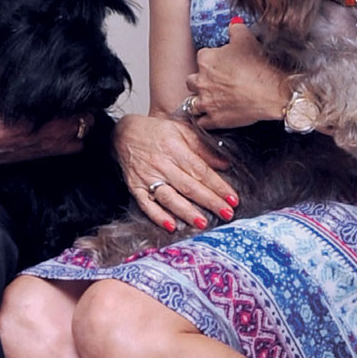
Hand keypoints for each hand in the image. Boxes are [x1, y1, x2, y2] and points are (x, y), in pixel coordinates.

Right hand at [112, 112, 239, 230]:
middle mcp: (162, 164)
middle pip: (189, 186)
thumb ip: (203, 148)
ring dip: (187, 212)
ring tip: (203, 223)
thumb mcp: (181, 131)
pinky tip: (171, 226)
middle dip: (210, 201)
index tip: (233, 198)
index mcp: (175, 148)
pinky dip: (158, 216)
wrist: (123, 133)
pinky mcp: (136, 187)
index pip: (200, 170)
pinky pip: (147, 204)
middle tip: (227, 214)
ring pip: (169, 197)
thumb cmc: (155, 132)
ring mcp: (147, 177)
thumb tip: (225, 164)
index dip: (218, 186)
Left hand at [185, 23, 288, 129]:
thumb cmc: (259, 65)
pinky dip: (205, 120)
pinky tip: (212, 117)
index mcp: (205, 59)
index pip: (202, 57)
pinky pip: (201, 122)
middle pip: (192, 81)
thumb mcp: (246, 39)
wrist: (272, 92)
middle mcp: (201, 81)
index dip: (212, 61)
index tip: (221, 65)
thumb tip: (233, 25)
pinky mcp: (213, 120)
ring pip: (192, 103)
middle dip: (200, 82)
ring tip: (209, 101)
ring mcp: (206, 102)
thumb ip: (236, 29)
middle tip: (214, 83)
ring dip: (199, 101)